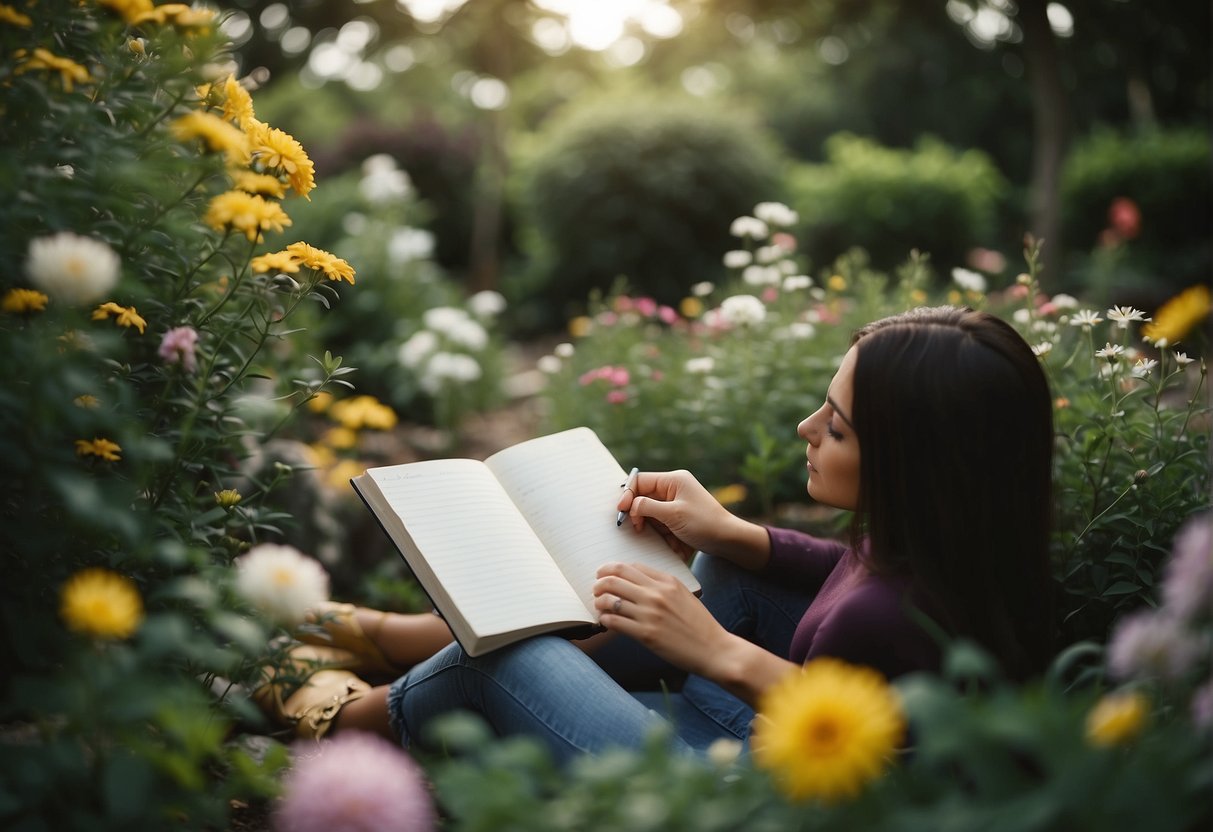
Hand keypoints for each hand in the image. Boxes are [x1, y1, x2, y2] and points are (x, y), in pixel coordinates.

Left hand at [592, 561, 729, 677]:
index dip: (611, 569)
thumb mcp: (683, 594)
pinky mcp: (646, 634)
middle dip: (599, 582)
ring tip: (598, 605)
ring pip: (610, 599)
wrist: (714, 649)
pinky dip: (604, 619)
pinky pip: (614, 621)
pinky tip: (605, 621)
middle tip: (596, 589)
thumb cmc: (699, 624)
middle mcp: (656, 594)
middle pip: (615, 578)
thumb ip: (662, 585)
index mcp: (667, 581)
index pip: (630, 567)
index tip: (604, 574)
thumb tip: (635, 582)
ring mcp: (650, 614)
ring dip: (599, 601)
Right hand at [616, 470, 769, 567]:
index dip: (627, 494)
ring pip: (651, 514)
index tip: (621, 511)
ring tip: (665, 538)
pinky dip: (663, 535)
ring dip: (653, 528)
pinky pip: (661, 524)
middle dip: (640, 515)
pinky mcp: (678, 518)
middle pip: (644, 498)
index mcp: (673, 480)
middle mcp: (673, 489)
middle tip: (638, 528)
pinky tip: (674, 544)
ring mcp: (676, 504)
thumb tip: (631, 505)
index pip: (641, 481)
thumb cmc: (705, 523)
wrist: (729, 541)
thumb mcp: (673, 514)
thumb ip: (648, 507)